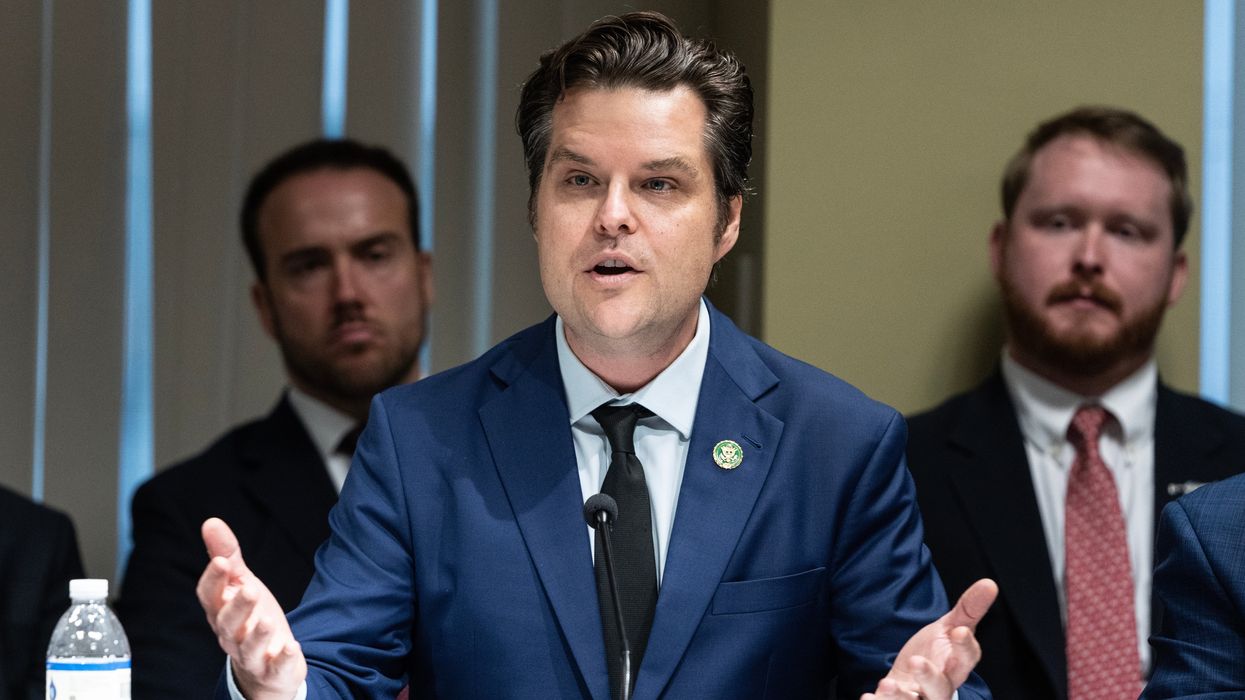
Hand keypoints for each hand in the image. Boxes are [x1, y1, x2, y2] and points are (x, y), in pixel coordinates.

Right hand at [197, 517, 306, 699]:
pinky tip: (292, 647)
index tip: (221, 561)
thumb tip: (211, 522)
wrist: (265, 663)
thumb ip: (228, 556)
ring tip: (266, 620)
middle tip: (251, 588)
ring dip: (257, 634)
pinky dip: (283, 658)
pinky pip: (275, 667)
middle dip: (238, 606)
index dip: (213, 580)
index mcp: (221, 611)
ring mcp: (251, 654)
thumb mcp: (241, 583)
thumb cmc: (249, 616)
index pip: (210, 596)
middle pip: (228, 622)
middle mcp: (232, 634)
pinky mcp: (272, 669)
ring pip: (249, 647)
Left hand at [861, 578, 997, 699]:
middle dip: (930, 678)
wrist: (915, 678)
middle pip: (941, 689)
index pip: (967, 659)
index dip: (965, 647)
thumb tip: (990, 583)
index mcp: (956, 666)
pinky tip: (868, 699)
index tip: (958, 631)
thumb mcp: (952, 627)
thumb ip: (969, 609)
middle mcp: (941, 687)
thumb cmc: (938, 653)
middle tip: (916, 661)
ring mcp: (920, 698)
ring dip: (901, 697)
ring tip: (887, 684)